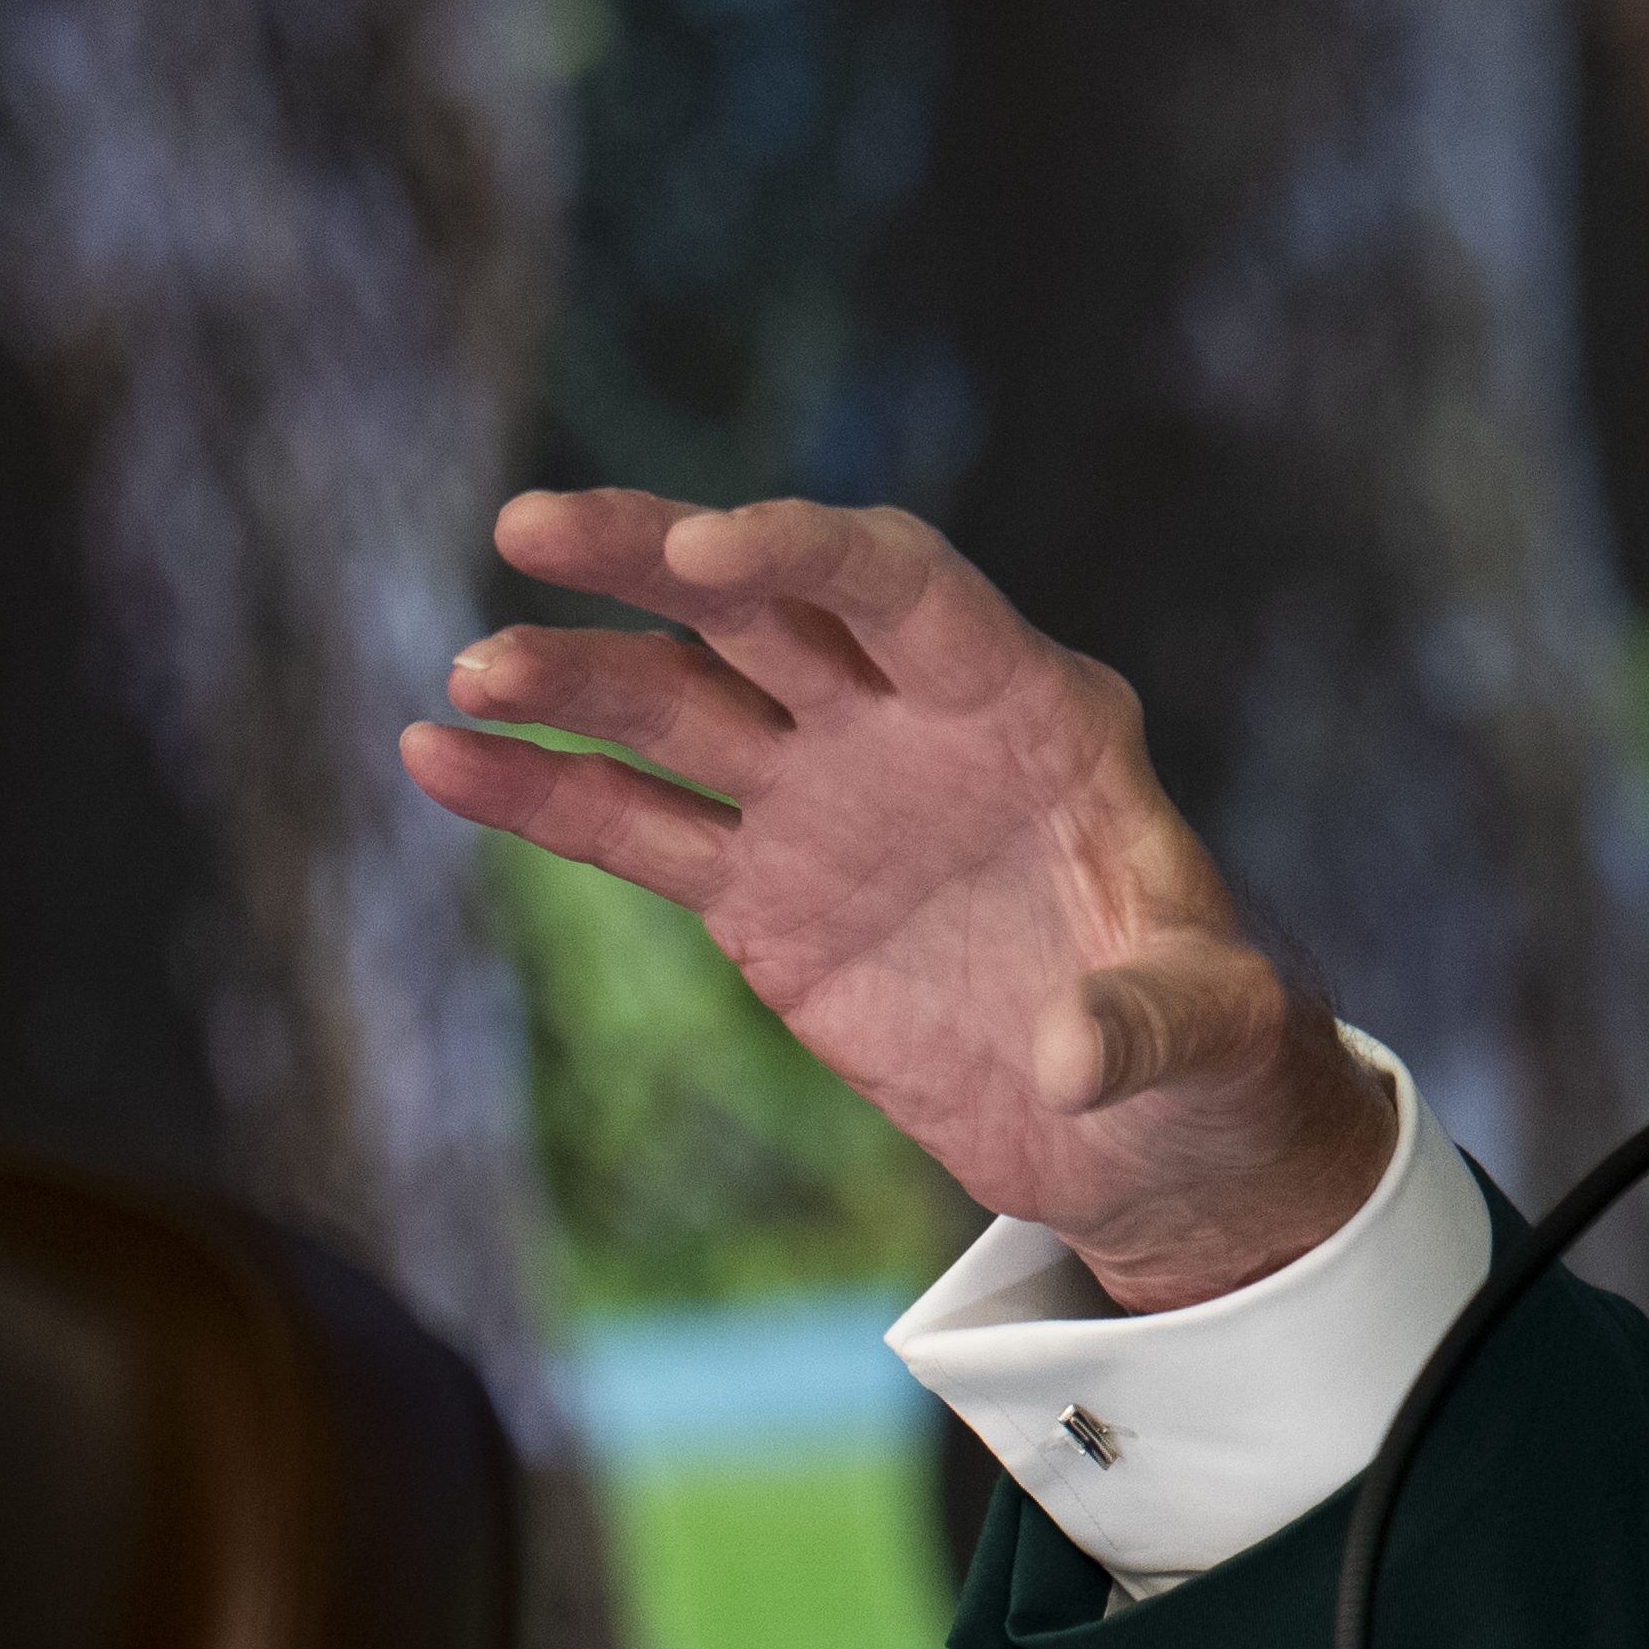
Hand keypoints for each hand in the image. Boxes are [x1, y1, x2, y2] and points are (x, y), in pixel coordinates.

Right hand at [396, 491, 1381, 1308]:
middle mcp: (913, 724)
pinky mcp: (760, 893)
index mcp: (1033, 709)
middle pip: (769, 607)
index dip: (808, 558)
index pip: (907, 586)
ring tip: (472, 674)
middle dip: (654, 555)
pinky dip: (538, 793)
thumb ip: (1151, 1022)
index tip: (703, 554)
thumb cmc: (1211, 1047)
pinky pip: (632, 825)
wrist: (1145, 1122)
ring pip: (680, 703)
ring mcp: (826, 799)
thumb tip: (1073, 1054)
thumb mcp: (1214, 1033)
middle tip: (529, 525)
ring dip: (574, 677)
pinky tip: (435, 757)